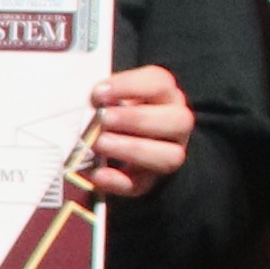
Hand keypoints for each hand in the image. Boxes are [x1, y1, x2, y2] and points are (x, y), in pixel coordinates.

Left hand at [79, 63, 194, 201]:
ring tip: (100, 143)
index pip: (160, 83)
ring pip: (170, 156)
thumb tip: (91, 101)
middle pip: (178, 120)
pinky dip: (119, 181)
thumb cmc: (114, 110)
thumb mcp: (111, 97)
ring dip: (133, 149)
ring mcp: (168, 153)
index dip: (130, 86)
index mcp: (165, 95)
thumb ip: (103, 97)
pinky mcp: (150, 180)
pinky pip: (142, 185)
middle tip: (104, 119)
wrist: (116, 142)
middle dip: (138, 119)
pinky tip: (98, 174)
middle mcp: (175, 123)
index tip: (99, 92)